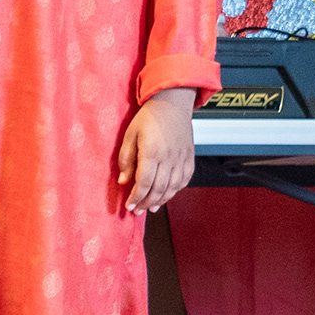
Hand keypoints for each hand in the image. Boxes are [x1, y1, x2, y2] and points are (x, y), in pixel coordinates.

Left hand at [115, 88, 195, 215]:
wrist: (172, 104)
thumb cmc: (148, 117)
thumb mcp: (129, 136)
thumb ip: (126, 160)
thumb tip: (124, 181)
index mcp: (153, 152)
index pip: (145, 183)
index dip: (136, 197)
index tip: (129, 205)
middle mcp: (170, 158)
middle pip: (159, 189)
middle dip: (147, 202)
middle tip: (137, 210)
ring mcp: (182, 158)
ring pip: (173, 187)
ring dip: (162, 200)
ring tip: (151, 207)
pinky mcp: (189, 158)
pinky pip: (185, 180)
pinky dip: (176, 190)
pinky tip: (166, 195)